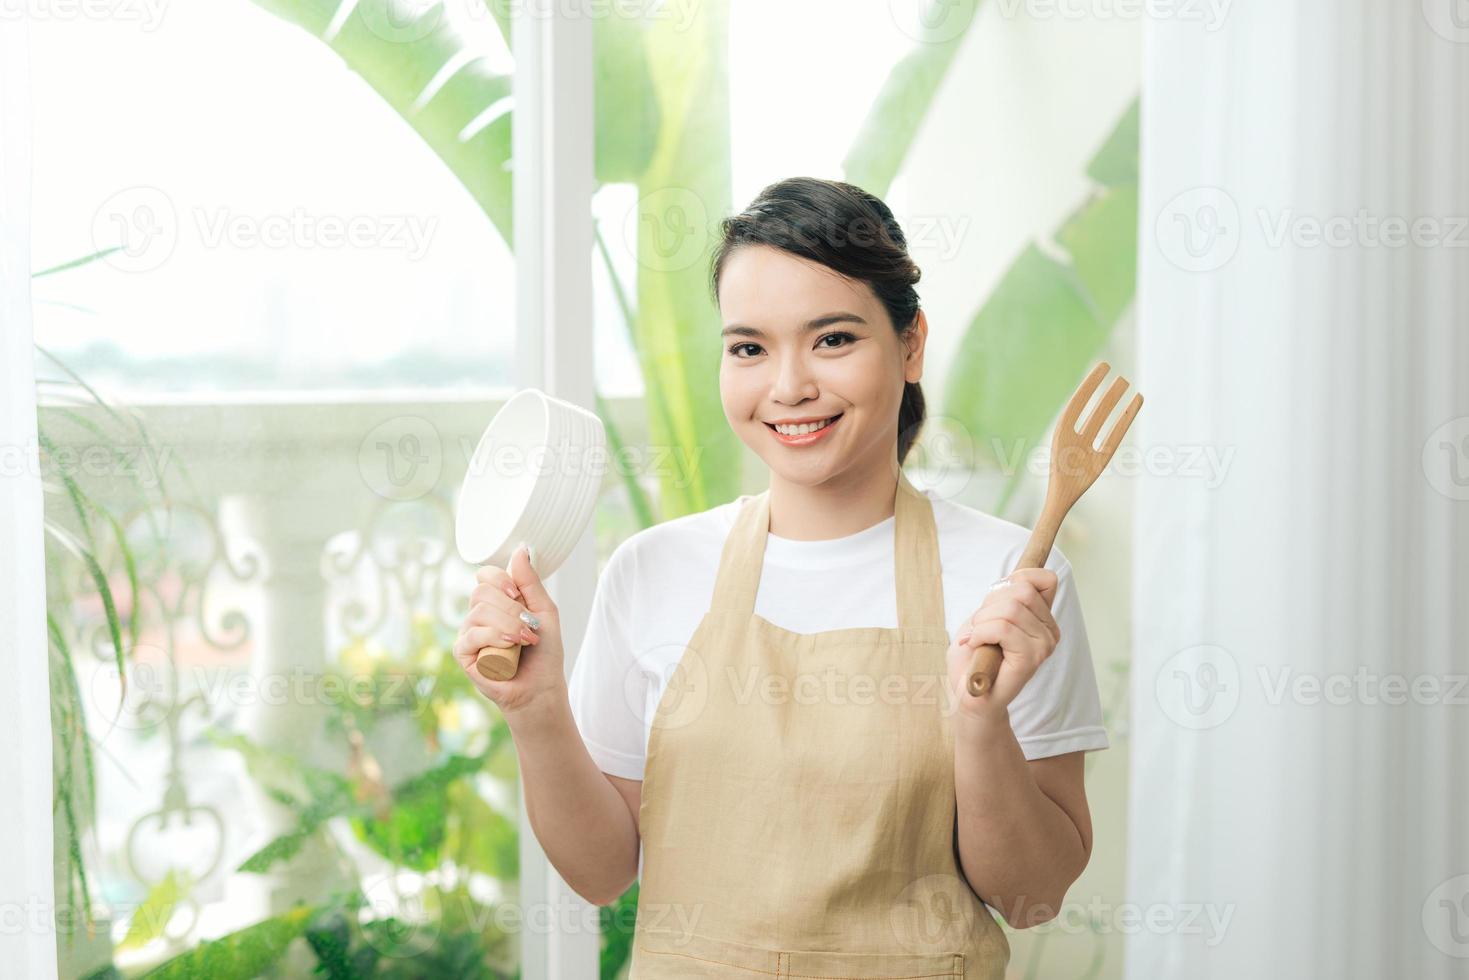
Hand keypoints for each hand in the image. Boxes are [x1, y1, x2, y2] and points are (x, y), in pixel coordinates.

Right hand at [453, 544, 566, 718]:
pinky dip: (494, 638)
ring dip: (508, 625)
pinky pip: (472, 635)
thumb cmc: (543, 652)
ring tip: (525, 640)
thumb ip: (530, 582)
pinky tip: (509, 647)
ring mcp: (469, 632)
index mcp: (497, 601)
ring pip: (478, 612)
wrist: (540, 687)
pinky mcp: (463, 653)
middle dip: (511, 608)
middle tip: (530, 626)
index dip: (499, 579)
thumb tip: (520, 549)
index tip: (518, 594)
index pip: (485, 575)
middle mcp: (479, 614)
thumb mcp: (544, 611)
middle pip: (482, 592)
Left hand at [946, 568, 1060, 718]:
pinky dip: (980, 633)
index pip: (1046, 579)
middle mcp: (1050, 632)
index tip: (994, 603)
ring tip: (977, 639)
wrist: (967, 693)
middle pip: (1022, 590)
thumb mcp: (986, 614)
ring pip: (1010, 609)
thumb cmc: (974, 655)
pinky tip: (975, 646)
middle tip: (979, 626)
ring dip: (981, 621)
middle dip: (989, 604)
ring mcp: (1044, 647)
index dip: (1014, 580)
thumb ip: (1004, 596)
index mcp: (1044, 619)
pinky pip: (1002, 628)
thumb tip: (1012, 580)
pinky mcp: (1031, 660)